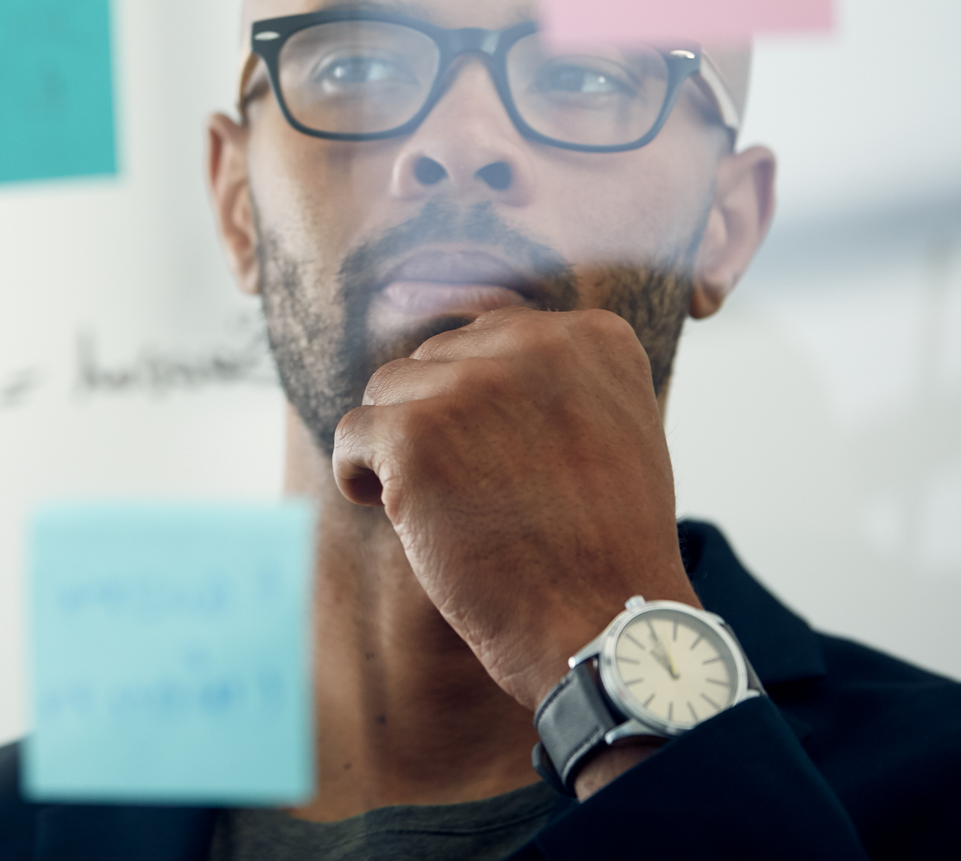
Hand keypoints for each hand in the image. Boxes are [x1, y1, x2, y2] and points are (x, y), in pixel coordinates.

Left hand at [330, 306, 698, 711]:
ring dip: (402, 449)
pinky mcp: (416, 433)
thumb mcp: (608, 429)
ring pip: (389, 390)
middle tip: (483, 494)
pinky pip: (352, 434)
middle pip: (436, 359)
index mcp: (592, 336)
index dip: (482, 405)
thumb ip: (548, 377)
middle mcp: (535, 342)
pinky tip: (402, 516)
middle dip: (441, 422)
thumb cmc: (601, 543)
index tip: (509, 462)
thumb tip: (460, 353)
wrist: (605, 623)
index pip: (491, 339)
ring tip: (452, 508)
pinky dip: (361, 477)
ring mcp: (472, 385)